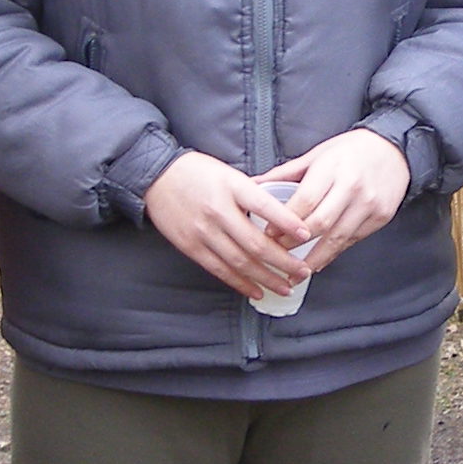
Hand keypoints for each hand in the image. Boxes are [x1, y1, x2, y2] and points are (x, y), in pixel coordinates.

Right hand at [144, 151, 312, 299]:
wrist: (156, 177)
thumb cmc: (197, 172)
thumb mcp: (228, 173)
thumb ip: (252, 193)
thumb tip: (283, 215)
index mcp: (231, 187)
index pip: (265, 206)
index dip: (288, 222)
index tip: (306, 235)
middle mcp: (218, 211)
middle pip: (256, 243)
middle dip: (284, 262)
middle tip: (303, 271)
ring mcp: (203, 232)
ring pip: (241, 262)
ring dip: (267, 278)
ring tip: (286, 287)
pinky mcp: (191, 247)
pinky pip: (220, 270)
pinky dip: (241, 284)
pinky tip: (257, 291)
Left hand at [261, 128, 410, 275]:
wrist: (394, 150)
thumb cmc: (351, 150)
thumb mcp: (318, 154)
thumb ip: (286, 172)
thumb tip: (253, 184)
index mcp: (332, 168)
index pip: (305, 201)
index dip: (285, 221)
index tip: (269, 234)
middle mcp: (352, 187)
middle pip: (319, 223)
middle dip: (295, 243)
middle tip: (277, 254)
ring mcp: (369, 204)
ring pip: (337, 239)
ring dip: (314, 258)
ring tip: (296, 270)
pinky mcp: (380, 218)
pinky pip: (352, 241)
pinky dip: (334, 253)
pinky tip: (319, 261)